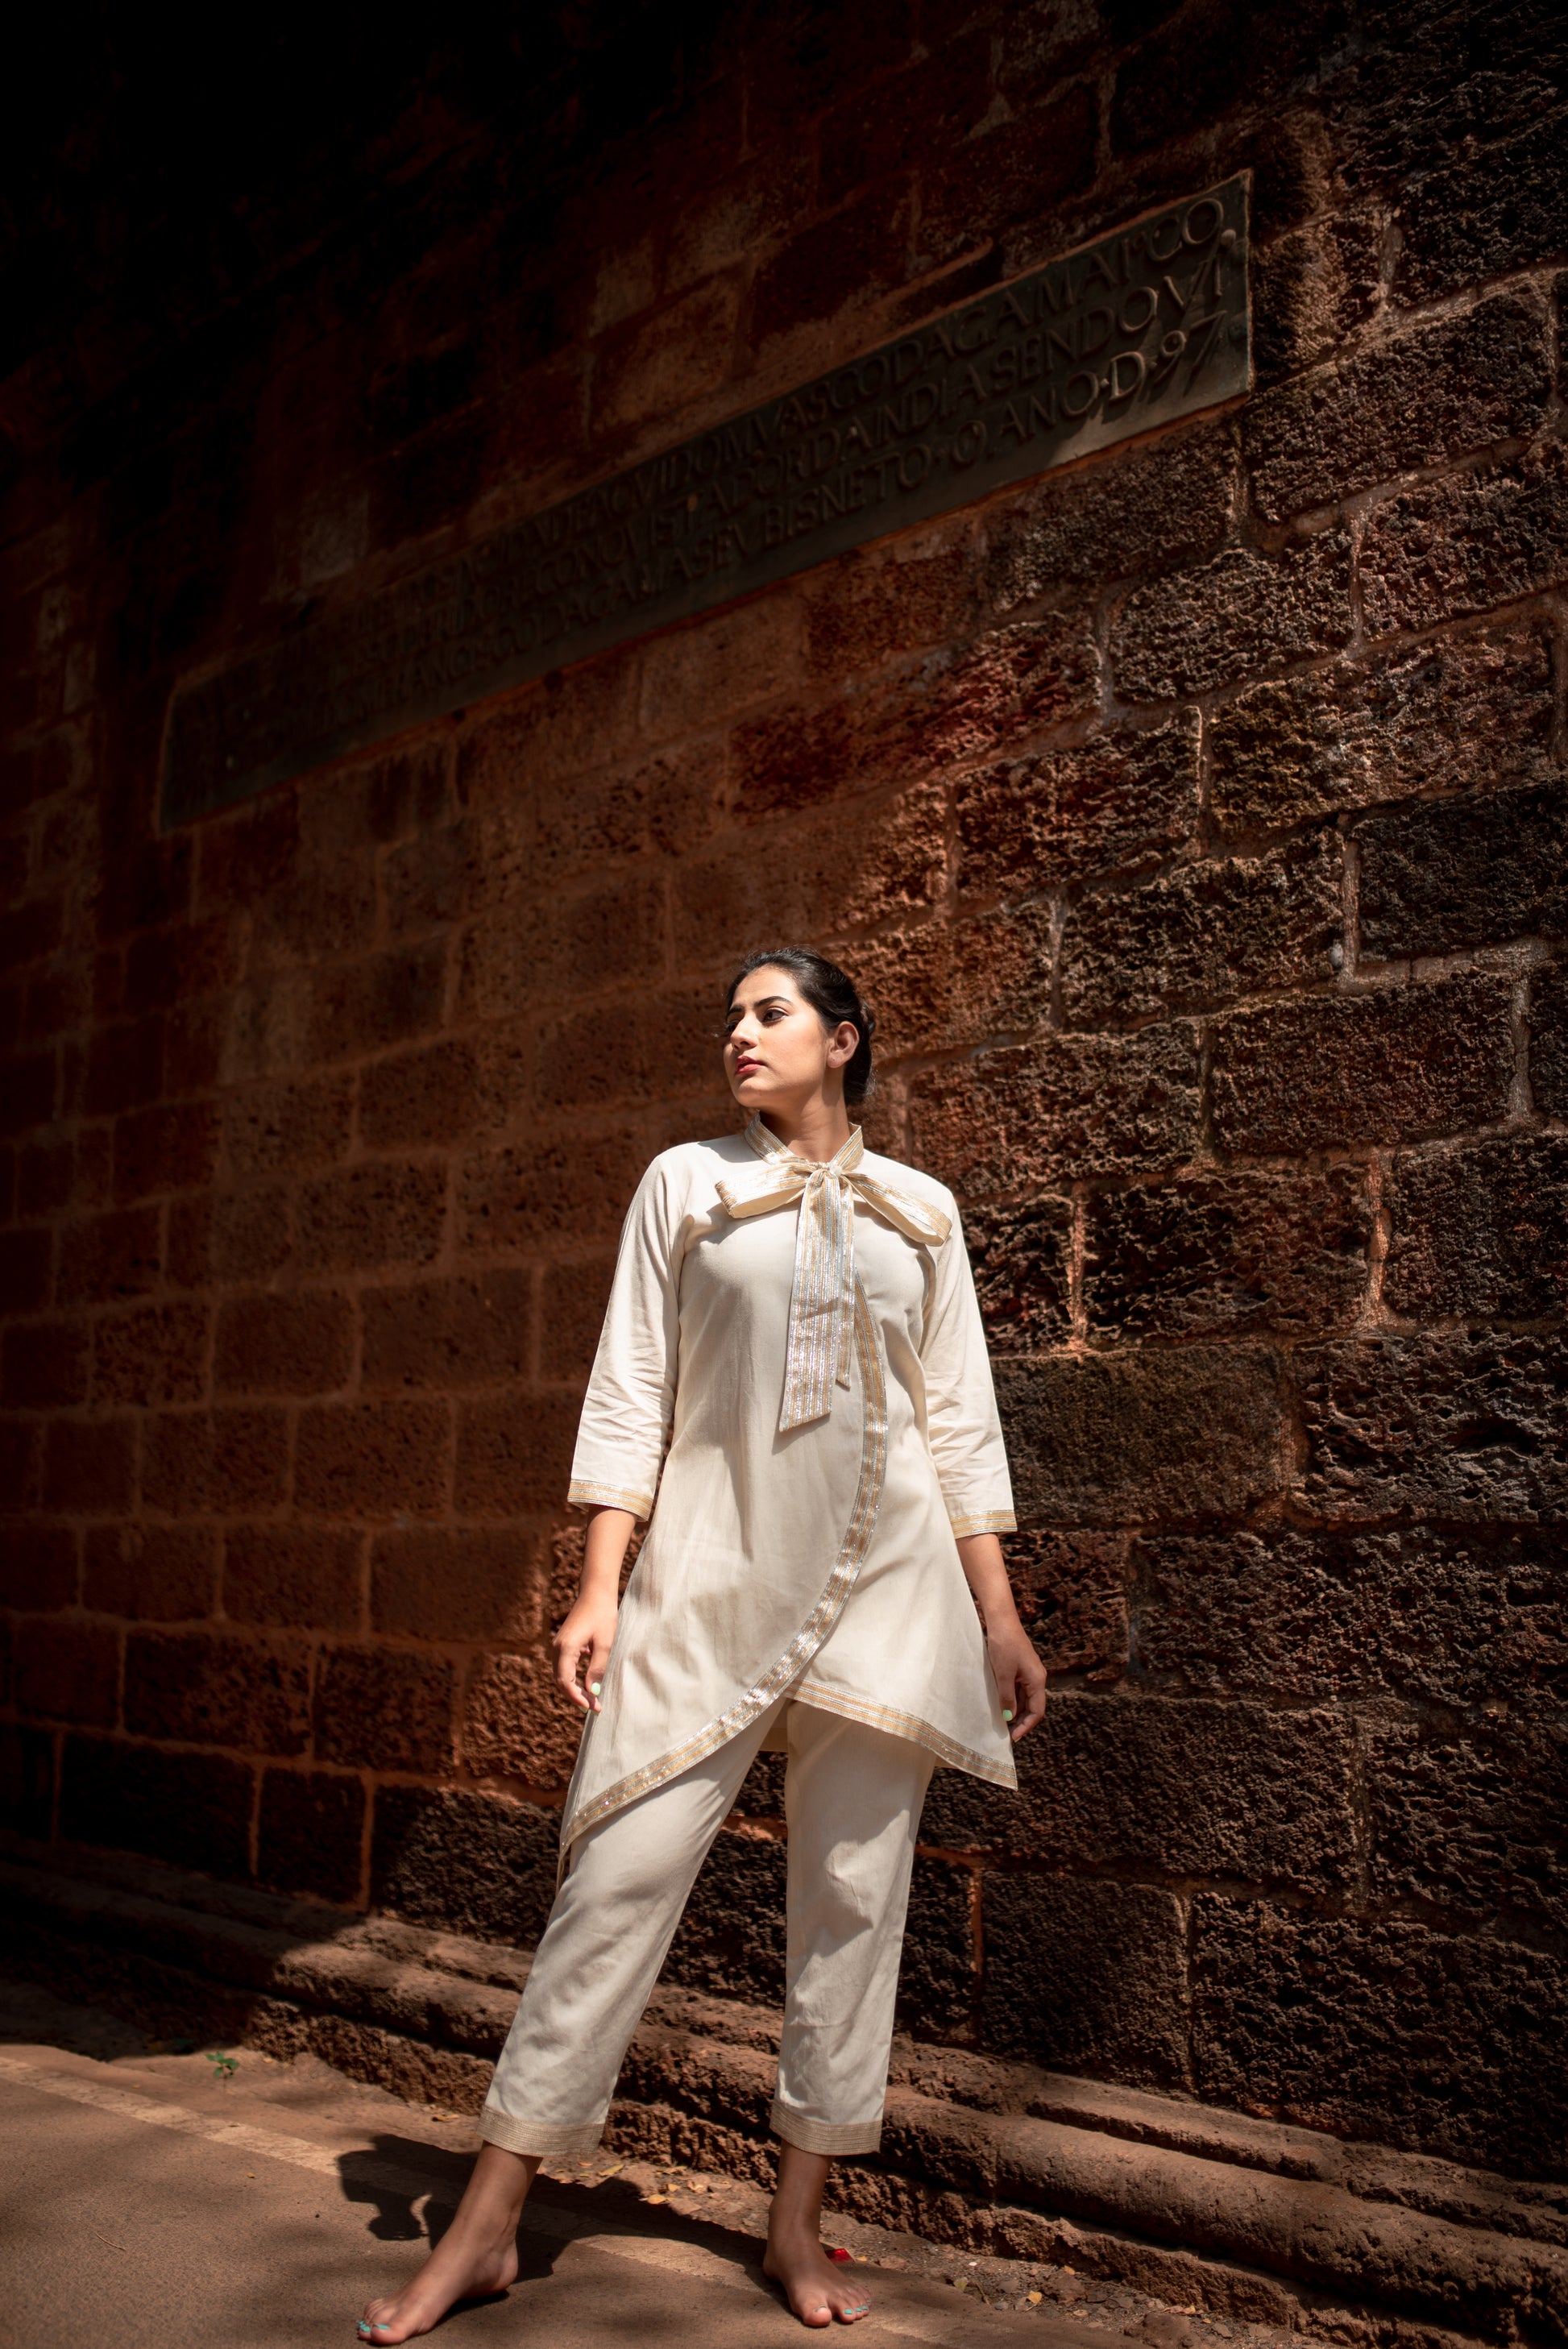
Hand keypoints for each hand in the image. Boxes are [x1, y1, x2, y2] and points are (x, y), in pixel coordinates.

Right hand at [553, 1592, 618, 1713]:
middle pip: (561, 1681)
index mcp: (565, 1648)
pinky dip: (574, 1680)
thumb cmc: (602, 1616)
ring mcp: (558, 1646)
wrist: (596, 1593)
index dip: (577, 1697)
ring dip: (575, 1690)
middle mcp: (557, 1648)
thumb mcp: (604, 1644)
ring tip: (592, 1701)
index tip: (591, 1707)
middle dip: (577, 1697)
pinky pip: (565, 1668)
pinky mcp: (563, 1644)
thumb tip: (593, 1692)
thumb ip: (597, 1669)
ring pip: (562, 1676)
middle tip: (595, 1707)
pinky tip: (588, 1686)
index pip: (565, 1682)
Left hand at [984, 1618, 1046, 1741]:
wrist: (1001, 1621)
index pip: (1037, 1711)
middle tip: (1007, 1735)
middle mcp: (1036, 1678)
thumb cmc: (1004, 1645)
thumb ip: (1007, 1698)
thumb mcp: (1003, 1674)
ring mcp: (1028, 1673)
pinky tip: (1001, 1706)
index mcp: (1037, 1680)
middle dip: (1021, 1722)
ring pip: (1025, 1699)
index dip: (1026, 1726)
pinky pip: (1018, 1690)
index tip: (1014, 1738)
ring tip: (1002, 1725)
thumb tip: (1009, 1718)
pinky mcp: (1020, 1668)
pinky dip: (1011, 1700)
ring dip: (1016, 1712)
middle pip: (1032, 1706)